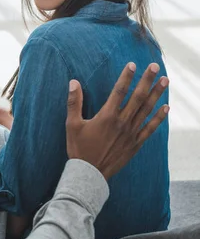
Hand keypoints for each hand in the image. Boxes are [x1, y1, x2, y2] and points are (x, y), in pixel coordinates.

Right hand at [66, 62, 168, 179]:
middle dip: (147, 80)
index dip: (126, 76)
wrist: (90, 173)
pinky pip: (150, 128)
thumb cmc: (79, 148)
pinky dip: (159, 117)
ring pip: (147, 110)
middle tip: (155, 67)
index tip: (133, 65)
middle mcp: (122, 122)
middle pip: (137, 97)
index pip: (119, 91)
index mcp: (107, 116)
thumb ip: (74, 102)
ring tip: (164, 81)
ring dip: (157, 94)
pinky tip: (166, 107)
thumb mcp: (72, 124)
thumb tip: (73, 82)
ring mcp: (131, 133)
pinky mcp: (135, 143)